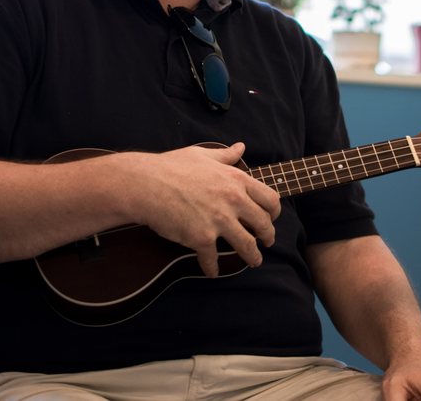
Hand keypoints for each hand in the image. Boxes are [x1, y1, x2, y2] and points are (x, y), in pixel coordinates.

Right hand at [127, 143, 280, 277]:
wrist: (145, 184)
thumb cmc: (171, 167)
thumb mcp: (202, 155)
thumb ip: (225, 155)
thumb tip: (241, 147)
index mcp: (236, 179)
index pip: (270, 198)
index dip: (274, 211)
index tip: (272, 217)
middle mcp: (233, 200)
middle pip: (264, 224)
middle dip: (268, 235)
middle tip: (267, 241)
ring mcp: (219, 220)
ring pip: (247, 245)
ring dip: (253, 256)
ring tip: (254, 261)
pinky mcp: (202, 238)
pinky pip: (213, 259)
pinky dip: (213, 268)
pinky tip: (211, 272)